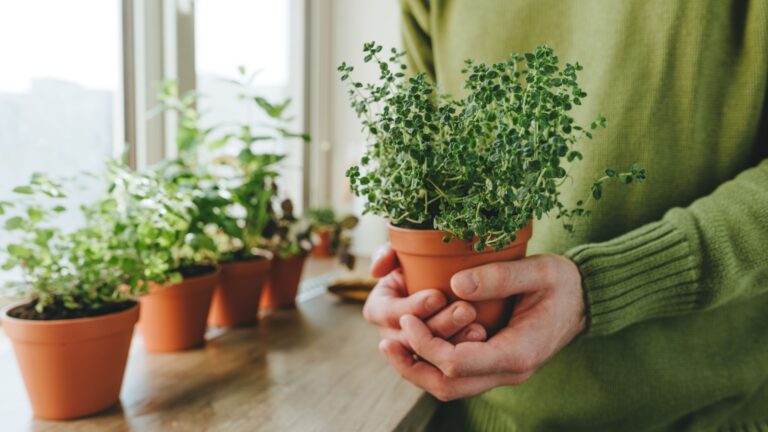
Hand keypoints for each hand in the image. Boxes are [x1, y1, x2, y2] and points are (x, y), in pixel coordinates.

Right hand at [363, 245, 487, 348]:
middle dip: (438, 327)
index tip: (438, 296)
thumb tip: (376, 270)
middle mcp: (393, 332)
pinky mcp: (438, 359)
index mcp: (380, 307)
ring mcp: (416, 349)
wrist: (463, 276)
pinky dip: (464, 354)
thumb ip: (389, 253)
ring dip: (454, 343)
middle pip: (409, 341)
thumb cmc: (429, 260)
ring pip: (429, 358)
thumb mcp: (406, 251)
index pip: (385, 314)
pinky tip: (483, 338)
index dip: (410, 308)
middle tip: (466, 310)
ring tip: (479, 328)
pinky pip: (447, 365)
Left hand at [379, 254, 585, 400]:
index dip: (426, 344)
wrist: (584, 300)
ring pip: (450, 388)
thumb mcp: (539, 270)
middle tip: (385, 343)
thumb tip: (455, 285)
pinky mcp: (494, 364)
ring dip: (417, 370)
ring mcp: (501, 371)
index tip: (407, 317)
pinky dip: (431, 364)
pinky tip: (414, 342)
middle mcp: (508, 371)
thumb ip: (500, 277)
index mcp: (518, 352)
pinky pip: (457, 376)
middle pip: (448, 387)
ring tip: (391, 344)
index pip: (458, 364)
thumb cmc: (563, 283)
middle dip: (412, 368)